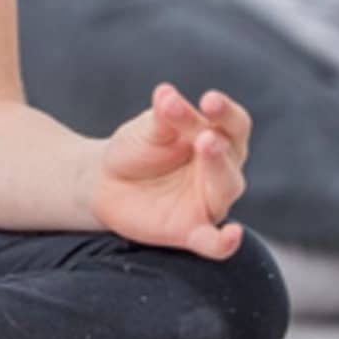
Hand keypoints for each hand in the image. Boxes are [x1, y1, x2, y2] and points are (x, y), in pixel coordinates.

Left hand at [90, 83, 251, 260]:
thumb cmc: (136, 150)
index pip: (233, 123)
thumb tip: (166, 95)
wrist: (104, 182)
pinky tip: (233, 236)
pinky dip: (225, 242)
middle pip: (232, 154)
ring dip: (219, 169)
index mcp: (216, 137)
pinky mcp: (192, 231)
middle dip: (218, 143)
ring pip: (226, 187)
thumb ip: (162, 117)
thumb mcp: (146, 129)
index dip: (225, 112)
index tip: (209, 100)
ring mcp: (209, 201)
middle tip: (203, 134)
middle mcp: (221, 170)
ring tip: (206, 145)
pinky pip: (214, 243)